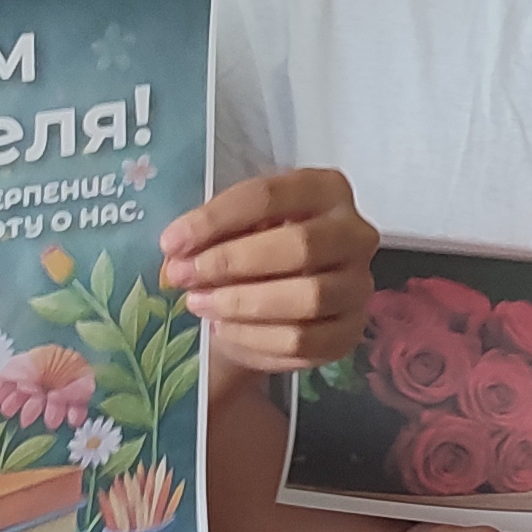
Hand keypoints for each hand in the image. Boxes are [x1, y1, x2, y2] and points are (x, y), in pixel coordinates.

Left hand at [164, 168, 379, 382]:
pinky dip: (255, 338)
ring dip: (243, 303)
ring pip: (308, 297)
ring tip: (200, 303)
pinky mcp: (348, 333)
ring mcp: (358, 286)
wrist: (272, 303)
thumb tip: (178, 253)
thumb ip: (212, 233)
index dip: (216, 219)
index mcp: (327, 190)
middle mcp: (354, 234)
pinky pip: (304, 340)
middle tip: (184, 275)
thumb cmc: (252, 250)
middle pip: (300, 245)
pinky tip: (224, 329)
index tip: (173, 241)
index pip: (271, 196)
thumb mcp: (233, 229)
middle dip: (232, 262)